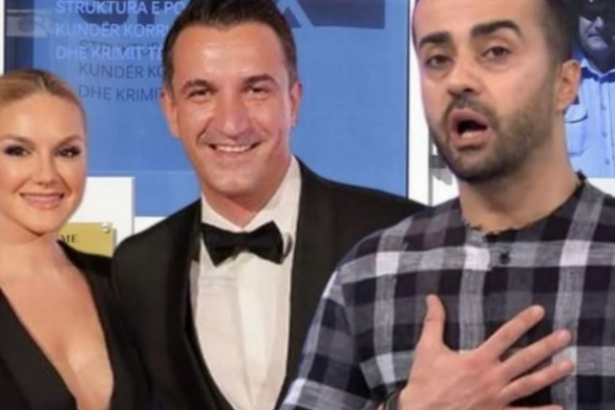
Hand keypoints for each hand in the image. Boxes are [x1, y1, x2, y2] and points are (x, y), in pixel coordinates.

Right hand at [398, 295, 573, 409]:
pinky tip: (559, 408)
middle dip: (547, 346)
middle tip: (566, 335)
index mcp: (477, 360)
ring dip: (551, 374)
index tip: (539, 311)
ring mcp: (496, 399)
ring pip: (530, 384)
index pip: (505, 336)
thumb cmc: (425, 381)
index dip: (523, 322)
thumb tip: (432, 297)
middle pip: (525, 359)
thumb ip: (434, 321)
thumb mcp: (428, 348)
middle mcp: (491, 378)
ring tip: (569, 364)